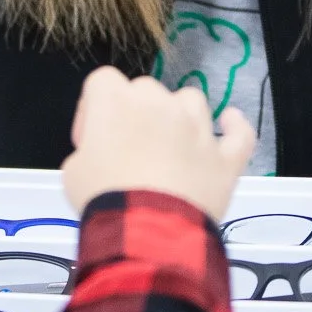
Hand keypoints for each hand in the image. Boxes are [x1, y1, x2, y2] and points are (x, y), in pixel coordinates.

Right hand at [62, 67, 254, 220]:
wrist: (147, 230)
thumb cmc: (104, 197)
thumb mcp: (72, 171)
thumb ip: (89, 149)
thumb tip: (103, 155)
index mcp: (116, 100)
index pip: (102, 82)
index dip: (93, 109)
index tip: (92, 139)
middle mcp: (160, 103)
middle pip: (146, 90)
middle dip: (134, 114)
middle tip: (125, 150)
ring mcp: (197, 128)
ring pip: (190, 100)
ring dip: (178, 115)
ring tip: (169, 142)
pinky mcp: (223, 156)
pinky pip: (239, 133)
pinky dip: (236, 127)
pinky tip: (230, 123)